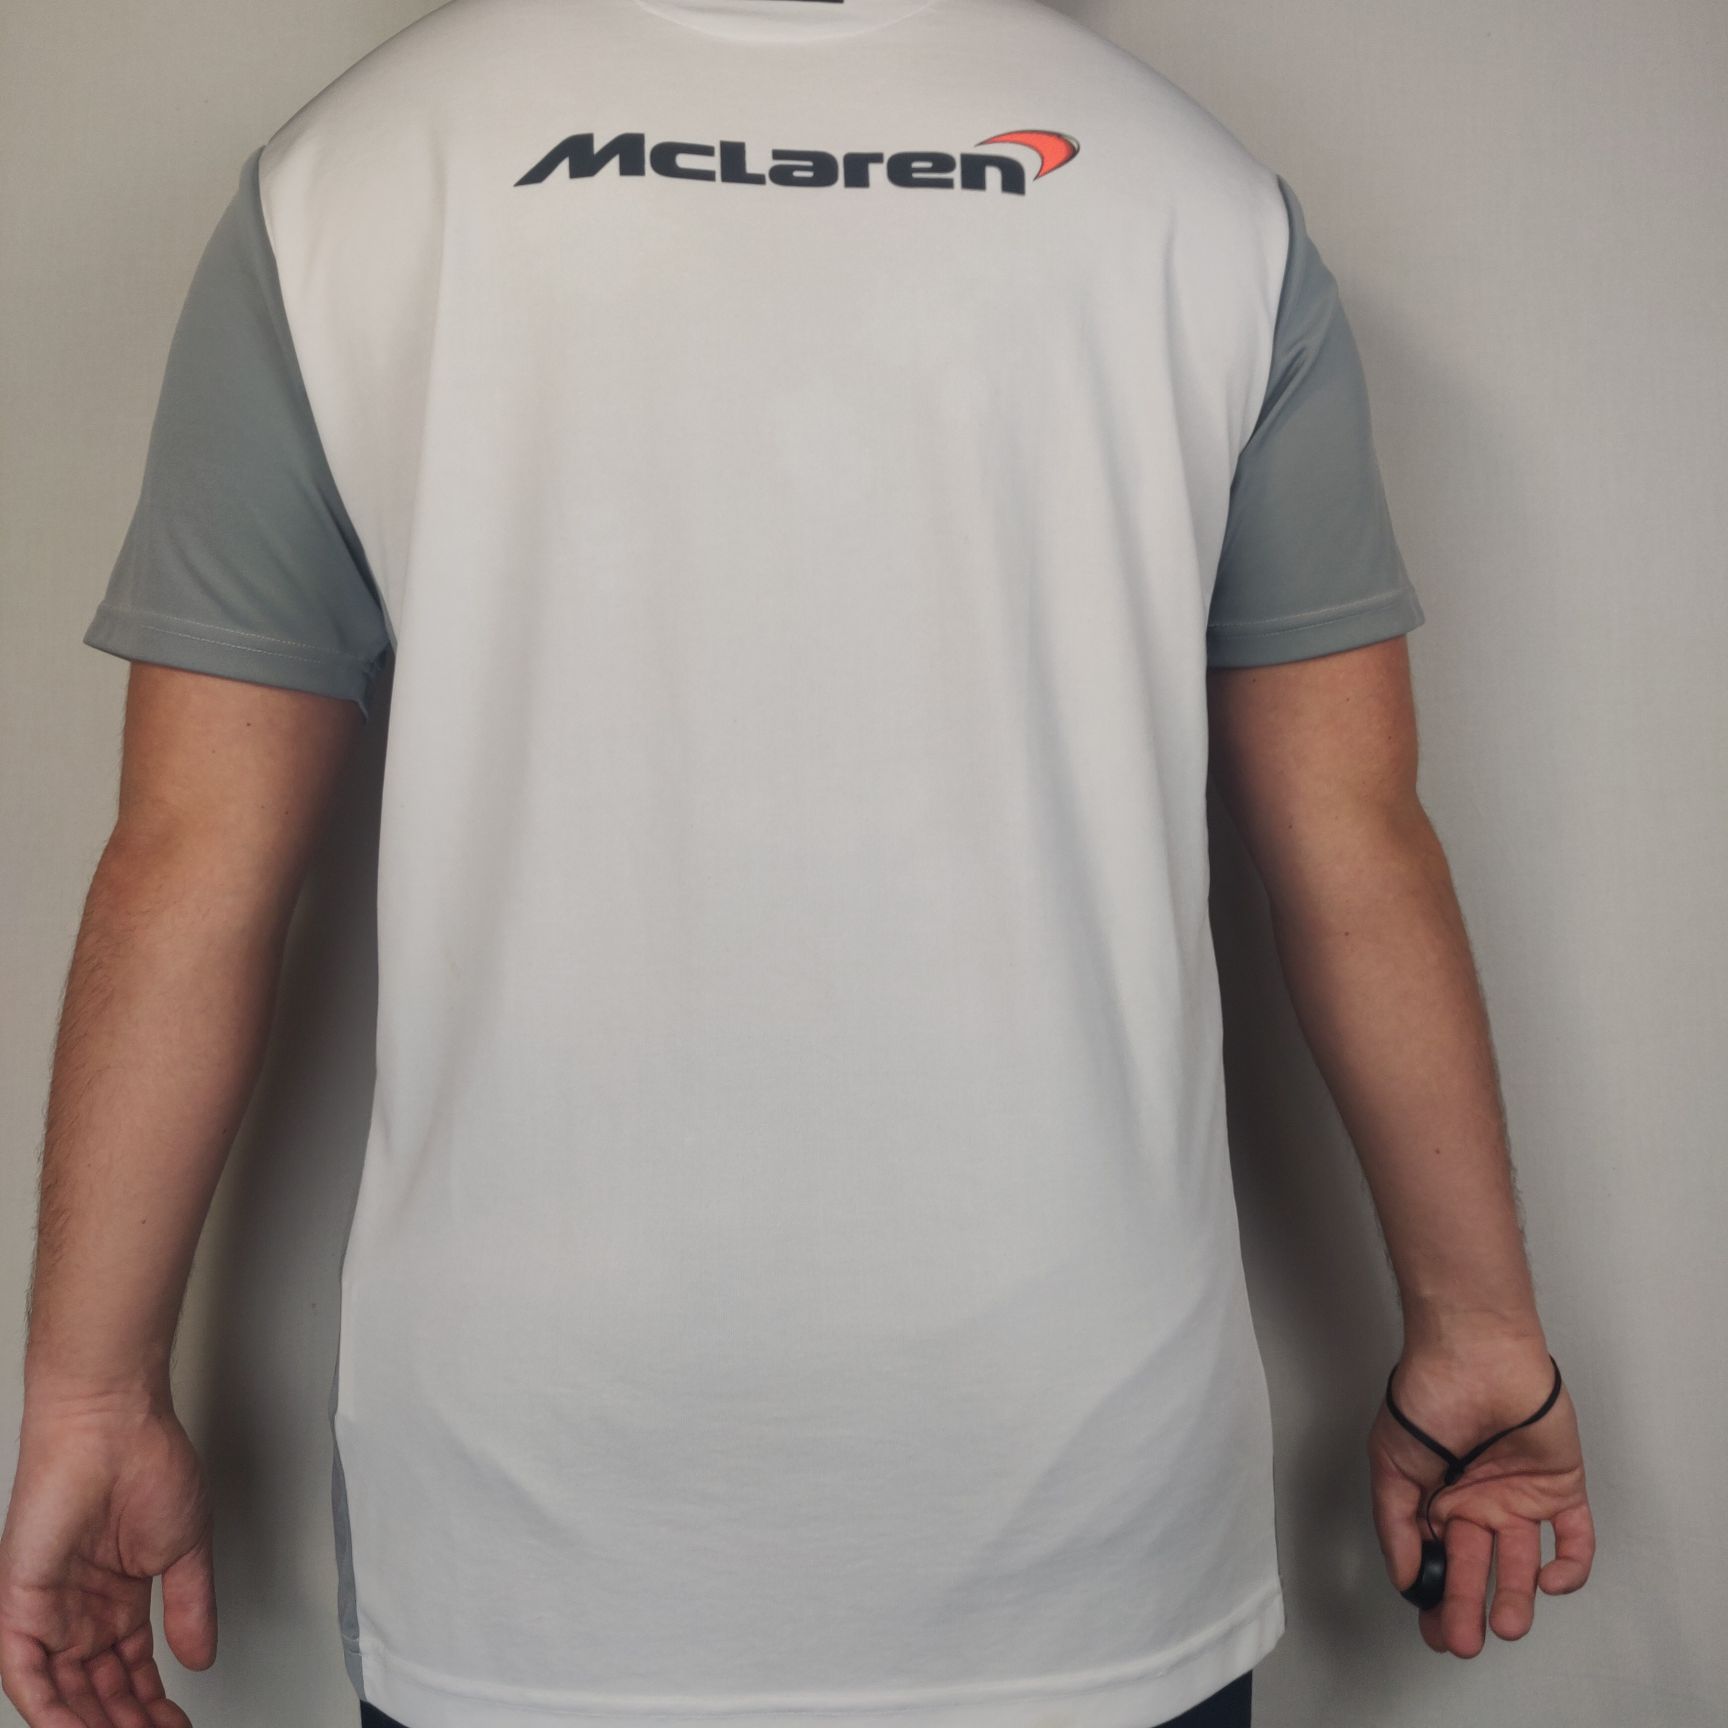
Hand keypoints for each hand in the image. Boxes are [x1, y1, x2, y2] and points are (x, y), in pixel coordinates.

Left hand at [0, 1392, 214, 1726]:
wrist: (115, 1425)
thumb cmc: (147, 1462)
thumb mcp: (186, 1547)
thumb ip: (190, 1607)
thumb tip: (200, 1655)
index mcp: (117, 1597)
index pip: (128, 1672)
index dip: (150, 1706)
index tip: (175, 1725)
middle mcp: (79, 1609)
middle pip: (96, 1690)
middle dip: (127, 1721)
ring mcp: (48, 1608)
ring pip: (60, 1692)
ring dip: (92, 1723)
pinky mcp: (19, 1601)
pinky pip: (26, 1672)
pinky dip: (49, 1708)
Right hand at [1367, 1332, 1593, 1656]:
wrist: (1474, 1355)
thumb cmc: (1425, 1398)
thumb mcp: (1391, 1463)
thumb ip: (1397, 1524)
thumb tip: (1404, 1578)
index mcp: (1437, 1499)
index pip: (1438, 1561)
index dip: (1435, 1598)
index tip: (1433, 1630)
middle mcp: (1478, 1502)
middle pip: (1477, 1568)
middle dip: (1468, 1607)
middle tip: (1463, 1640)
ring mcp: (1520, 1495)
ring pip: (1522, 1561)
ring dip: (1517, 1597)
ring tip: (1507, 1625)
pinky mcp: (1560, 1486)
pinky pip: (1573, 1537)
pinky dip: (1569, 1565)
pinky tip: (1550, 1580)